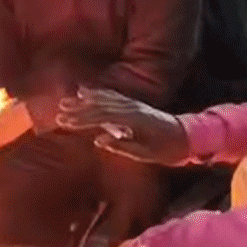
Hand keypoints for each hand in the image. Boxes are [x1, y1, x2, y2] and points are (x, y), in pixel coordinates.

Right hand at [55, 88, 189, 165]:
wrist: (187, 136)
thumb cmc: (166, 149)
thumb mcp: (146, 154)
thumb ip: (122, 146)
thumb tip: (99, 140)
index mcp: (133, 120)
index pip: (101, 117)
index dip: (81, 119)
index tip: (64, 122)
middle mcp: (132, 108)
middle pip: (100, 105)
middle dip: (78, 109)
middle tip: (59, 112)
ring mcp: (133, 104)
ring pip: (104, 99)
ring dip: (83, 100)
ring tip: (66, 101)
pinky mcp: (134, 104)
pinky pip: (112, 95)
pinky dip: (97, 93)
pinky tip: (85, 91)